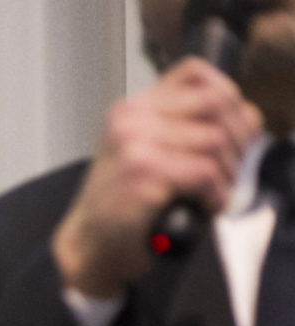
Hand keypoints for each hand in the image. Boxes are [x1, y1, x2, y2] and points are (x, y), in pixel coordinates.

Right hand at [53, 57, 259, 296]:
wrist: (89, 245)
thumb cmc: (123, 204)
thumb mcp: (150, 152)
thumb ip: (188, 127)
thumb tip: (245, 117)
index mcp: (133, 107)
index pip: (195, 72)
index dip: (229, 96)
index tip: (233, 129)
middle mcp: (131, 118)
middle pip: (215, 103)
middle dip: (237, 137)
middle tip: (233, 167)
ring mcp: (134, 144)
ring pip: (214, 140)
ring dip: (227, 172)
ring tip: (217, 192)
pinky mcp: (141, 174)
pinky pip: (204, 173)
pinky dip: (215, 194)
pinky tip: (206, 206)